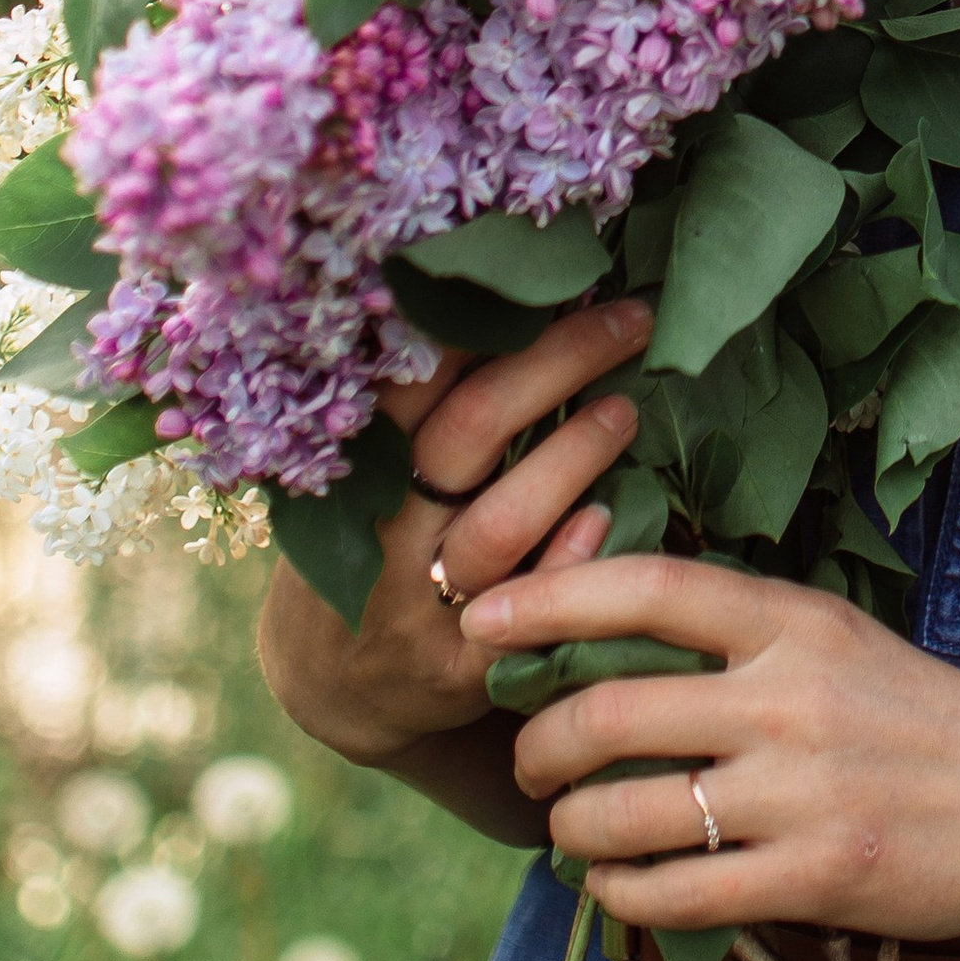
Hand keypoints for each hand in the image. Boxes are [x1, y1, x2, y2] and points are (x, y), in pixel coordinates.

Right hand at [256, 294, 652, 771]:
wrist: (331, 687)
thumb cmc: (372, 545)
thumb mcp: (366, 475)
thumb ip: (419, 411)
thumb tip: (509, 297)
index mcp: (357, 465)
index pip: (412, 374)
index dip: (482, 318)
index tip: (550, 273)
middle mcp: (384, 529)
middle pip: (471, 428)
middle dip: (557, 361)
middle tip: (628, 320)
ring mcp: (421, 604)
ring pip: (503, 521)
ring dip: (574, 456)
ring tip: (625, 410)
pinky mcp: (462, 670)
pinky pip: (529, 608)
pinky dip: (569, 558)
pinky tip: (608, 519)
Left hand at [460, 549, 959, 938]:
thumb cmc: (924, 715)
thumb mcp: (839, 640)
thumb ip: (740, 636)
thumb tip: (605, 641)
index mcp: (794, 621)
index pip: (646, 589)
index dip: (545, 599)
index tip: (479, 620)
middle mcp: (789, 698)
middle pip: (606, 711)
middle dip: (538, 745)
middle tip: (530, 761)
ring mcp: (800, 793)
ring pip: (623, 814)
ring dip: (569, 830)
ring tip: (568, 831)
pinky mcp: (816, 878)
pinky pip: (674, 895)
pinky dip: (620, 895)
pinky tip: (615, 886)